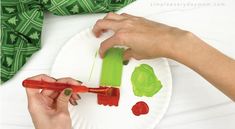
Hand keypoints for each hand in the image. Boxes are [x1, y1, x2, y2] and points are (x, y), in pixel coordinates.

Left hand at [25, 74, 80, 128]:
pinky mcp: (52, 107)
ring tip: (76, 93)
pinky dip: (68, 95)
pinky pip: (60, 96)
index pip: (33, 84)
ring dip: (68, 90)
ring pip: (57, 90)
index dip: (43, 78)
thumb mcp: (61, 114)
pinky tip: (73, 98)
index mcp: (36, 103)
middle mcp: (40, 103)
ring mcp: (46, 105)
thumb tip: (67, 88)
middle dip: (63, 83)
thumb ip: (64, 98)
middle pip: (49, 85)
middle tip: (74, 84)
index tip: (55, 79)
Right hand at [92, 13, 234, 100]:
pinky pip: (122, 16)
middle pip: (103, 23)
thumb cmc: (155, 47)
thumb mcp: (138, 54)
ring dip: (105, 21)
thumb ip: (127, 53)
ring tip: (104, 27)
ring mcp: (130, 20)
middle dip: (96, 29)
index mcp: (122, 36)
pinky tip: (119, 24)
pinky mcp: (137, 18)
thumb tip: (124, 54)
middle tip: (95, 34)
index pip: (106, 44)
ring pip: (111, 16)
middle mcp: (124, 25)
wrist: (168, 40)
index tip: (103, 53)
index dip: (102, 50)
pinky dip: (116, 19)